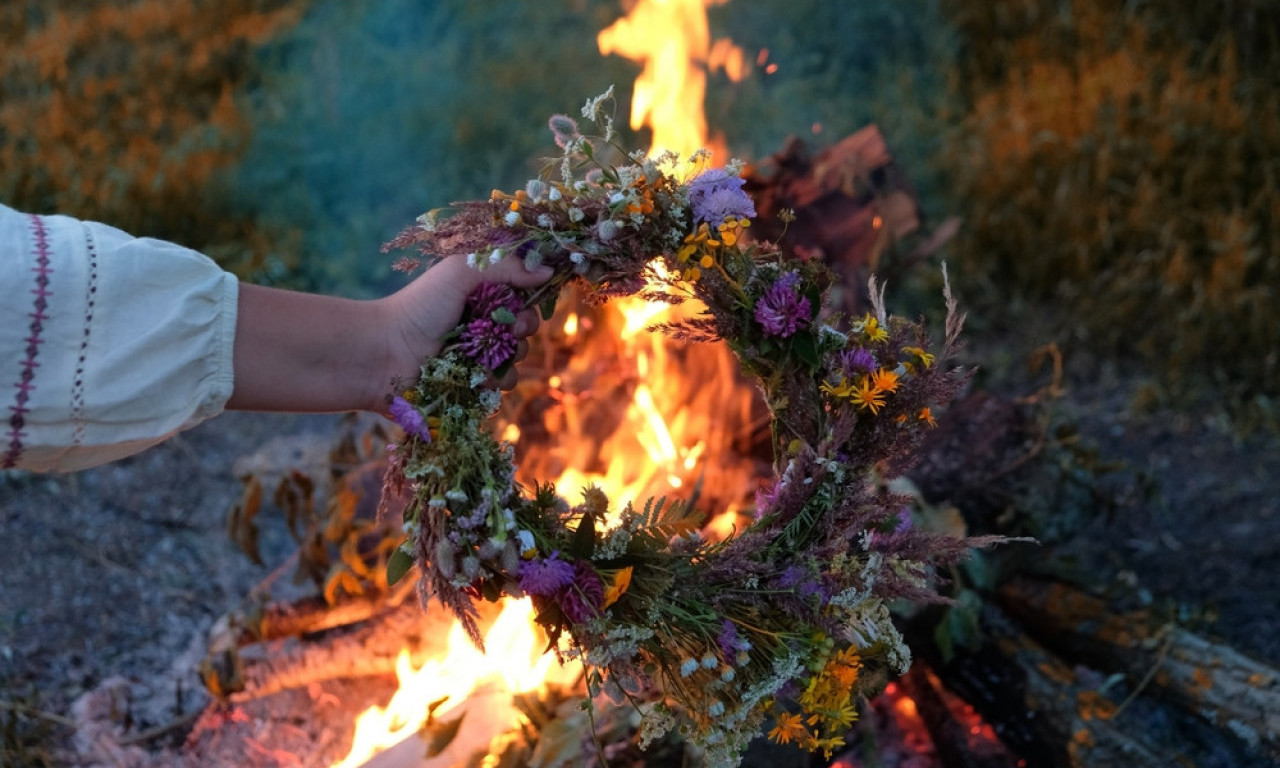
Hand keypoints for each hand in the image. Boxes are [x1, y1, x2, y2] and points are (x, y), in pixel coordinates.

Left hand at [228, 255, 553, 414]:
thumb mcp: (461, 272)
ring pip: (518, 357)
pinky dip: (495, 379)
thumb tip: (550, 269)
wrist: (384, 355)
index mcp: (479, 293)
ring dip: (511, 354)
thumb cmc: (419, 307)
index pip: (522, 292)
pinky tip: (477, 375)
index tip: (534, 294)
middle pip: (526, 325)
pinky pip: (503, 384)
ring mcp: (478, 355)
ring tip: (490, 352)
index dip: (532, 295)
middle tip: (510, 325)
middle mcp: (481, 323)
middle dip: (524, 325)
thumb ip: (506, 266)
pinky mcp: (473, 385)